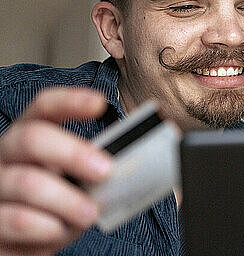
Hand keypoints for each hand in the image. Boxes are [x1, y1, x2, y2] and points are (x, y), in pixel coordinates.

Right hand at [0, 88, 112, 255]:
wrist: (29, 242)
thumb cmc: (57, 204)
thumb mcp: (76, 180)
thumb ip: (94, 168)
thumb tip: (132, 165)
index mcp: (31, 136)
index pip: (45, 107)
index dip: (70, 101)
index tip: (99, 103)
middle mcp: (7, 154)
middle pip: (32, 138)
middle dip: (73, 152)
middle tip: (105, 171)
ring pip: (27, 183)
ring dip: (67, 200)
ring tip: (90, 213)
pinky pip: (18, 220)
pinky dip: (47, 228)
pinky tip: (59, 230)